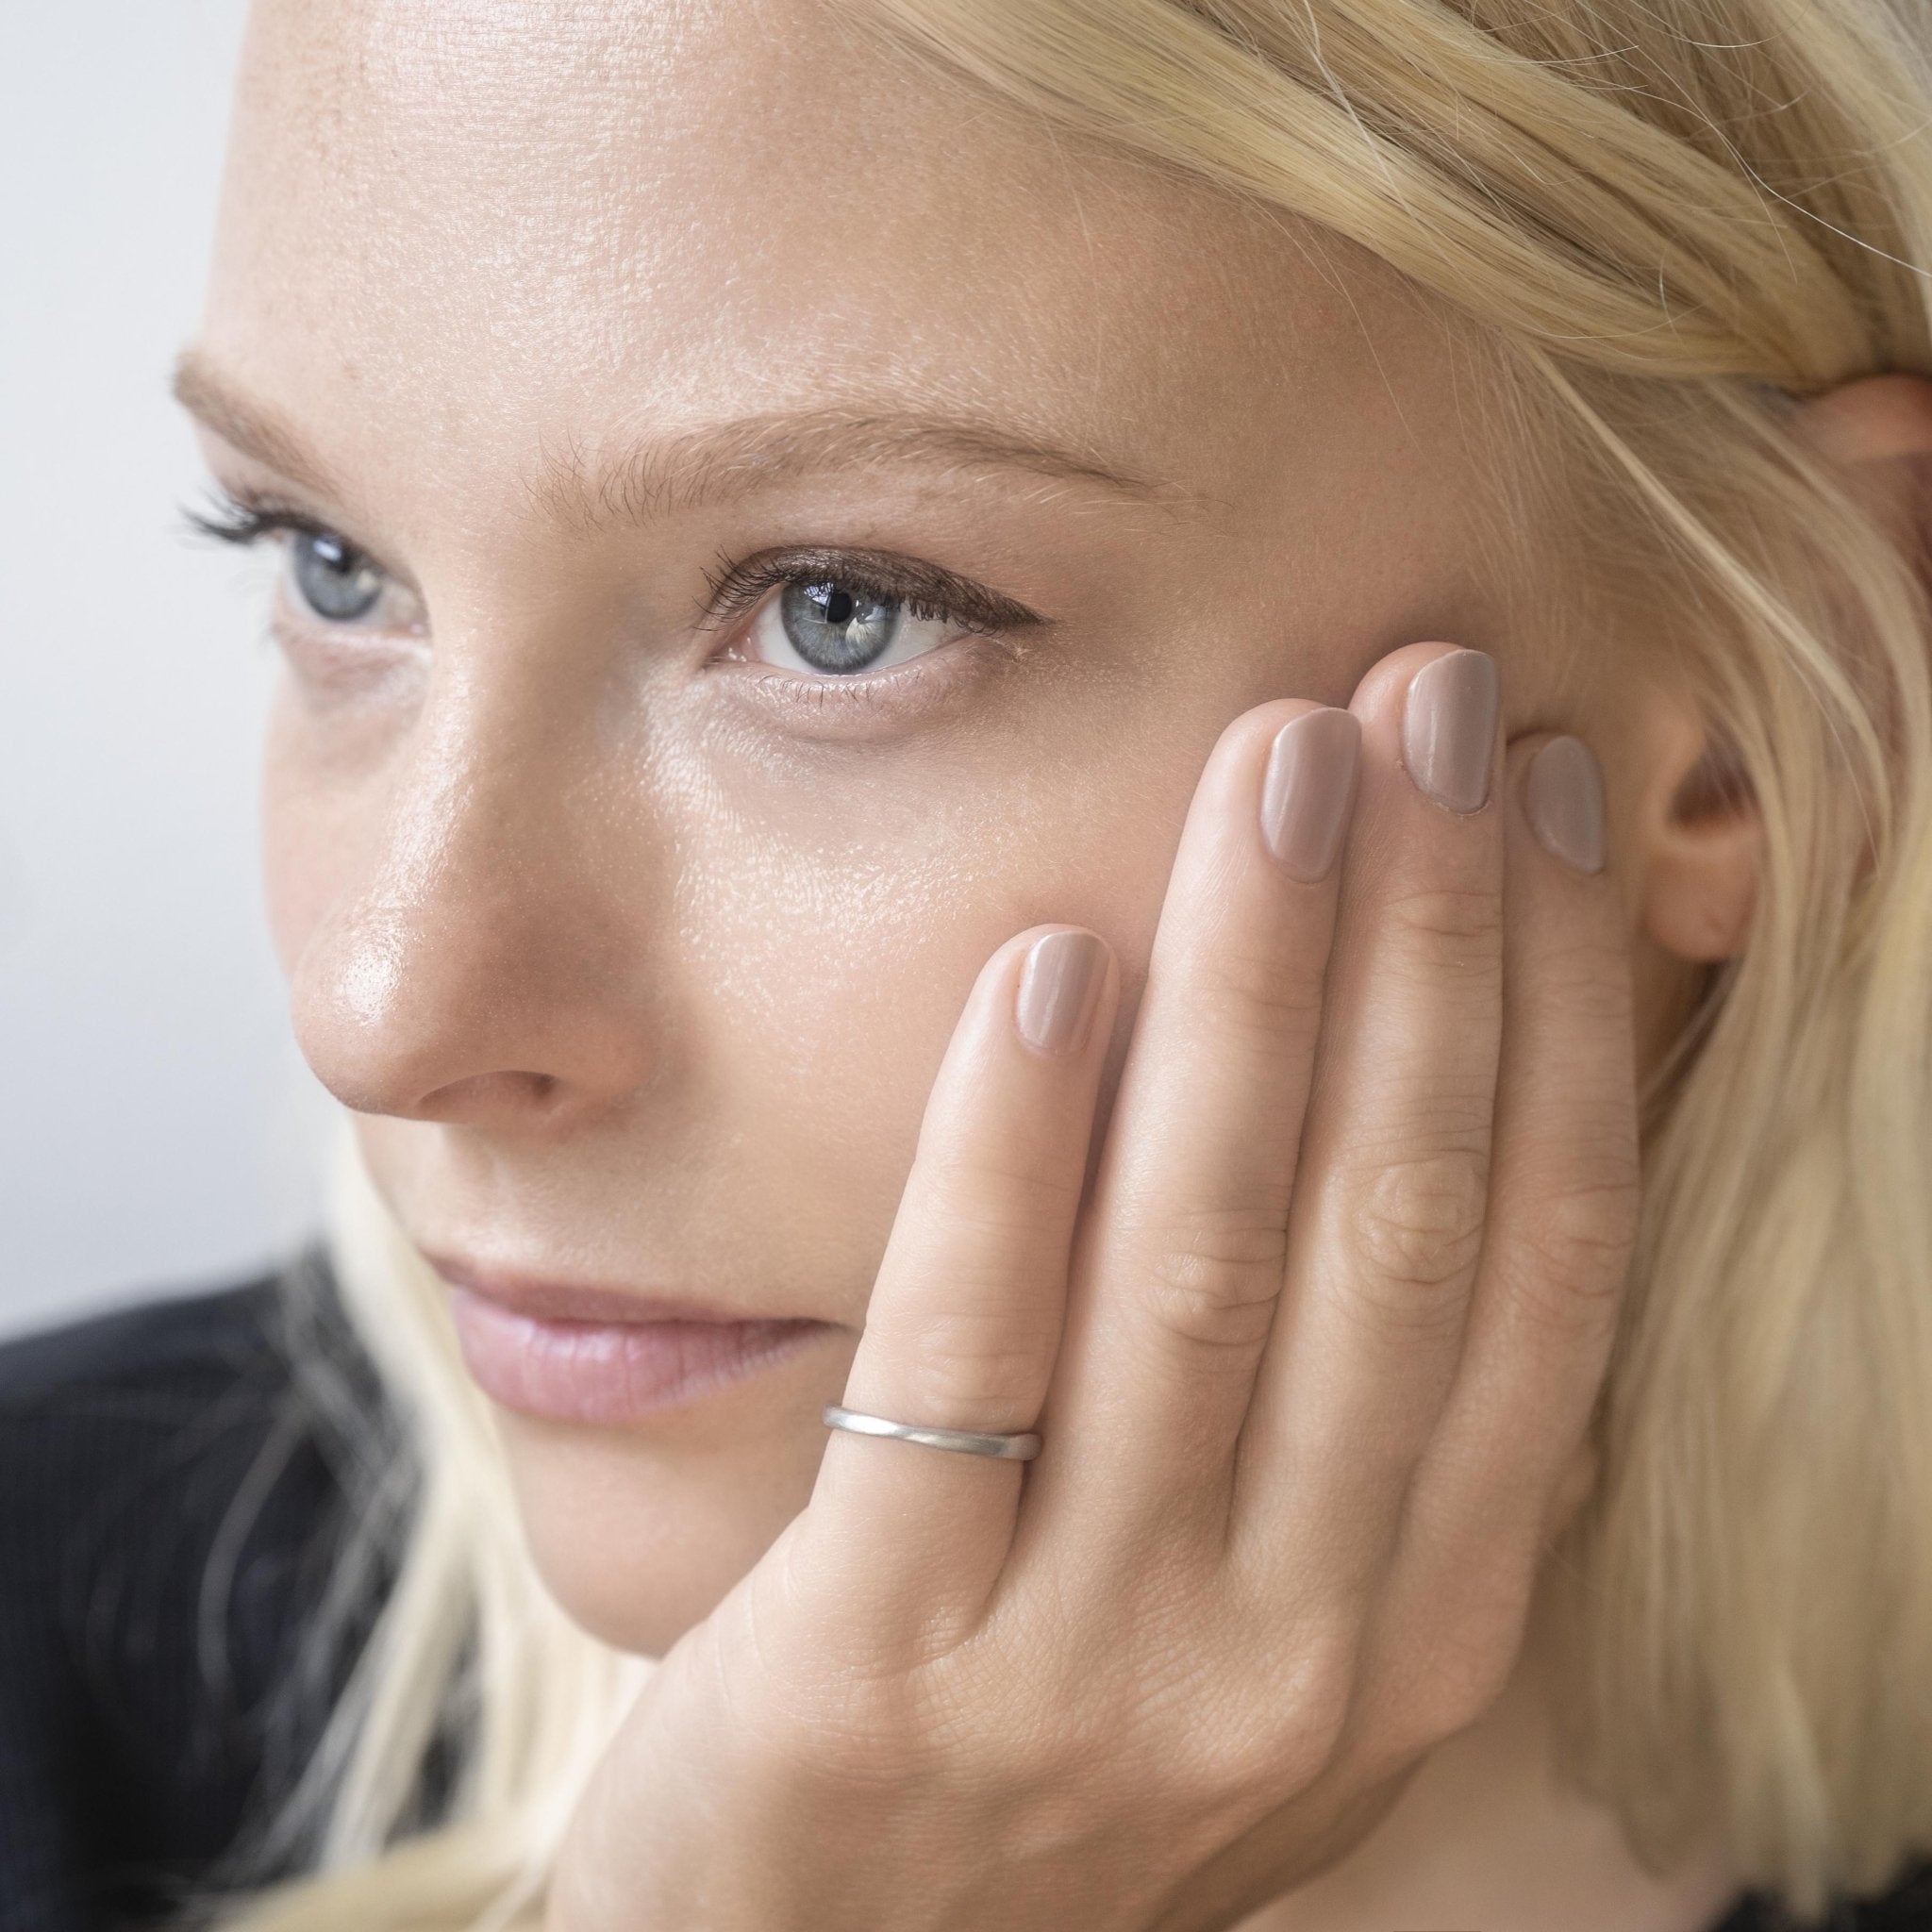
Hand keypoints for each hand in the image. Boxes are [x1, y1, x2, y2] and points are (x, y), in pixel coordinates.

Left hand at [547, 641, 1638, 1931]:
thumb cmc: (1048, 1746)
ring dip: (1255, 989)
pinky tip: (1046, 972)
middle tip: (1426, 699)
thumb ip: (1347, 1422)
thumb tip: (1423, 1106)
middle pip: (1395, 1227)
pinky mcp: (885, 1674)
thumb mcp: (1255, 1620)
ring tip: (1272, 767)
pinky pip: (970, 1364)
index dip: (1562, 1013)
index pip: (1536, 1262)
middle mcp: (1302, 1645)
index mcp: (1422, 1615)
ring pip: (1208, 1268)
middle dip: (1431, 935)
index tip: (1549, 807)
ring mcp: (1101, 1671)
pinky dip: (1014, 1155)